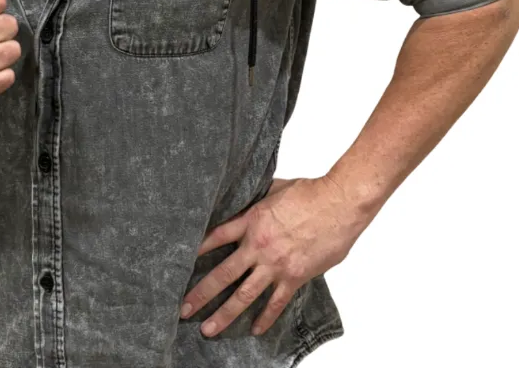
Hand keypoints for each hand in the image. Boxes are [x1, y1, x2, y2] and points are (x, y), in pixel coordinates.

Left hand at [180, 175, 367, 336]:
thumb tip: (248, 197)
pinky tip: (255, 330)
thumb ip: (258, 199)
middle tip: (184, 309)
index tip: (179, 263)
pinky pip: (276, 302)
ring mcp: (276, 264)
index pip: (216, 237)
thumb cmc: (309, 192)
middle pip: (223, 274)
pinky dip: (265, 318)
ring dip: (225, 314)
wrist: (338, 203)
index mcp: (251, 221)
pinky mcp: (295, 277)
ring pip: (244, 295)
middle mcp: (258, 246)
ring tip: (209, 329)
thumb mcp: (275, 189)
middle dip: (201, 294)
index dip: (197, 250)